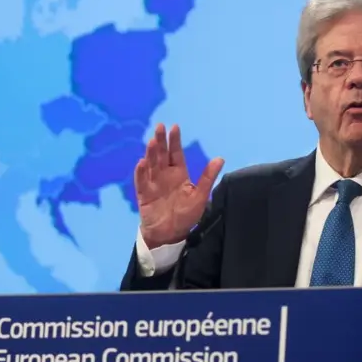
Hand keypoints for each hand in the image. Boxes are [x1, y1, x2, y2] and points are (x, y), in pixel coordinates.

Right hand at [135, 123, 223, 246]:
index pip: (176, 154)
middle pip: (162, 155)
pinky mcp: (144, 195)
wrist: (170, 234)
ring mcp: (154, 184)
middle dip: (161, 141)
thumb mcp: (200, 196)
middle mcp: (165, 175)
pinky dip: (141, 172)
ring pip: (151, 165)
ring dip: (151, 153)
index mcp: (179, 174)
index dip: (175, 141)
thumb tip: (220, 158)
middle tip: (159, 126)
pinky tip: (142, 163)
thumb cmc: (186, 215)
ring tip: (153, 142)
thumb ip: (208, 177)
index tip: (174, 127)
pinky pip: (142, 182)